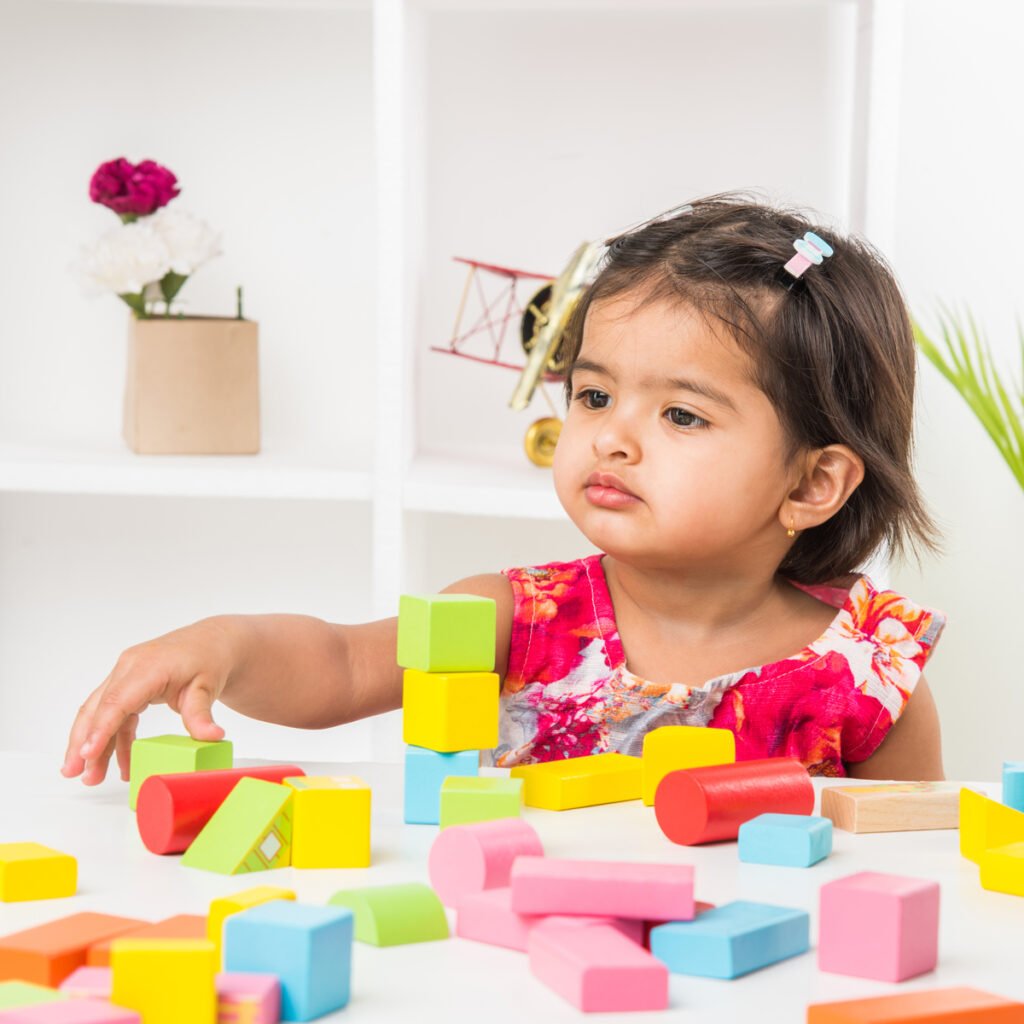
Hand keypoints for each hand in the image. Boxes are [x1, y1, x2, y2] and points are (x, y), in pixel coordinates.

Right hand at [61, 618, 236, 785]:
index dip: (101, 729)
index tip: (88, 754)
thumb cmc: (208, 659)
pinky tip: (118, 761)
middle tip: (74, 773)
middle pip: (98, 707)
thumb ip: (201, 714)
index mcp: (148, 666)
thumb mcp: (207, 687)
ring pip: (101, 711)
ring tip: (91, 776)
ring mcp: (126, 674)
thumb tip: (211, 737)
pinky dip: (114, 737)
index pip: (117, 701)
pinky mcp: (129, 683)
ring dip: (95, 744)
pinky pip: (115, 712)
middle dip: (83, 742)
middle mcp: (130, 667)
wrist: (212, 641)